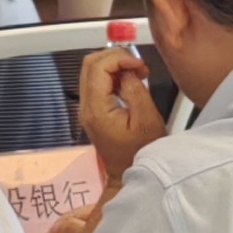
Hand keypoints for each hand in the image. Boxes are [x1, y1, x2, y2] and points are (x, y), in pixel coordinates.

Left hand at [73, 46, 164, 185]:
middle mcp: (85, 106)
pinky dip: (113, 74)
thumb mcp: (146, 121)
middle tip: (138, 66)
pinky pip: (97, 81)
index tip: (140, 65)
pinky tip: (130, 80)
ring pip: (92, 70)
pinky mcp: (92, 109)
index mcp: (96, 109)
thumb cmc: (140, 153)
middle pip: (90, 64)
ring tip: (137, 73)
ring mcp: (86, 108)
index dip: (120, 58)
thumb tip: (129, 71)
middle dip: (115, 57)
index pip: (98, 67)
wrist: (127, 174)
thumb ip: (136, 91)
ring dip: (114, 64)